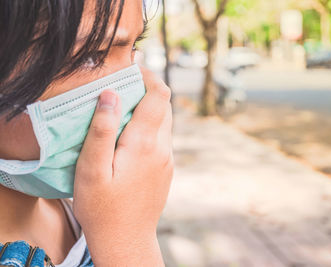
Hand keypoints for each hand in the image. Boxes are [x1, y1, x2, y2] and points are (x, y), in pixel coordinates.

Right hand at [73, 68, 172, 266]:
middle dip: (147, 91)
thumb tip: (110, 94)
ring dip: (148, 110)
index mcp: (145, 144)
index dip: (148, 76)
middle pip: (165, 106)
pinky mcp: (166, 169)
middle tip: (121, 88)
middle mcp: (163, 148)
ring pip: (164, 122)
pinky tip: (128, 138)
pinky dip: (149, 128)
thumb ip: (101, 130)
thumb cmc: (103, 208)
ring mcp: (168, 160)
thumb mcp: (92, 170)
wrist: (127, 240)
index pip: (159, 95)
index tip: (132, 68)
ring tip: (121, 112)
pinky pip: (162, 139)